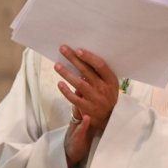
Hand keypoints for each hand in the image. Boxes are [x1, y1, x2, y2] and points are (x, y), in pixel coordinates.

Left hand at [54, 45, 118, 167]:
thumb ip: (98, 73)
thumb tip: (80, 56)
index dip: (89, 58)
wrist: (107, 117)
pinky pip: (74, 98)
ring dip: (67, 74)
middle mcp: (104, 89)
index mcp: (111, 80)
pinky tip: (59, 83)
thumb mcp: (108, 83)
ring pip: (79, 84)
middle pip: (86, 72)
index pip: (100, 66)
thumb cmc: (106, 94)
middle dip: (74, 59)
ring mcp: (95, 99)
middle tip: (63, 49)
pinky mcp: (87, 108)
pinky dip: (66, 91)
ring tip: (57, 65)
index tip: (78, 50)